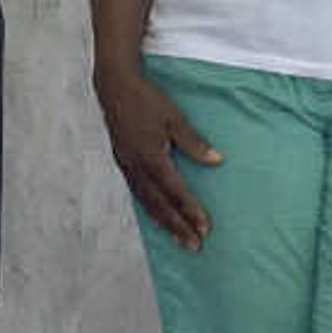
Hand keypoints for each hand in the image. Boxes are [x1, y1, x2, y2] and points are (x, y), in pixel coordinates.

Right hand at [97, 67, 220, 246]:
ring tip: (180, 238)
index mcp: (150, 156)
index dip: (190, 210)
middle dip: (178, 226)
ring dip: (164, 223)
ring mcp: (127, 167)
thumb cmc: (147, 100)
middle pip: (159, 205)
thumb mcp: (175, 118)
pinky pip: (138, 194)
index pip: (174, 191)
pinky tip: (159, 218)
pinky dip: (150, 209)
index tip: (204, 227)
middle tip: (195, 245)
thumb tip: (217, 161)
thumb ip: (194, 142)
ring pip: (147, 203)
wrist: (115, 87)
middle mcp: (136, 167)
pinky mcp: (123, 163)